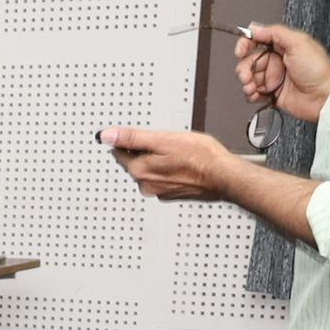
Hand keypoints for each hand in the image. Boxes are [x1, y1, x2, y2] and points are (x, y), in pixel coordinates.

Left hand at [100, 128, 239, 201]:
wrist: (224, 176)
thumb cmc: (200, 157)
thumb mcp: (162, 139)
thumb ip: (131, 138)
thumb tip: (106, 136)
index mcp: (139, 171)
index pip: (119, 152)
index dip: (129, 140)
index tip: (141, 135)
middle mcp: (146, 185)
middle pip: (135, 161)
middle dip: (145, 150)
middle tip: (167, 143)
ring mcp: (159, 191)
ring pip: (150, 169)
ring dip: (158, 160)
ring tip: (178, 153)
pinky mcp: (172, 193)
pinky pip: (163, 177)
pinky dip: (169, 169)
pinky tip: (183, 163)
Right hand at [236, 22, 329, 125]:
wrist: (323, 97)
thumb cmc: (318, 70)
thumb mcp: (298, 42)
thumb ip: (275, 32)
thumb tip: (256, 27)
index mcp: (282, 46)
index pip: (256, 41)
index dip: (245, 45)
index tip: (240, 52)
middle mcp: (276, 61)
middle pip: (249, 61)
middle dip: (244, 68)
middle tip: (246, 75)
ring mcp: (273, 78)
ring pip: (248, 77)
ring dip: (246, 82)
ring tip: (251, 87)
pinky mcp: (272, 94)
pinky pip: (253, 93)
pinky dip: (250, 94)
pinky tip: (255, 94)